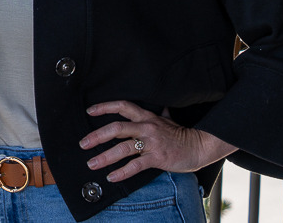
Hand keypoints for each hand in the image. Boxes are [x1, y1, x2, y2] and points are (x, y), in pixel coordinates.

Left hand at [80, 100, 235, 182]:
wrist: (199, 146)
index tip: (90, 111)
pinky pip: (136, 165)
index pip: (123, 106)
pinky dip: (122, 172)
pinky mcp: (157, 158)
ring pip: (123, 148)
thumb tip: (159, 105)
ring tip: (92, 163)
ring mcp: (151, 143)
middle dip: (97, 135)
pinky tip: (112, 176)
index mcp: (147, 117)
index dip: (105, 107)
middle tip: (83, 143)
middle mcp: (147, 127)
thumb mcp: (168, 119)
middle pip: (117, 128)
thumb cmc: (182, 134)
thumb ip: (159, 113)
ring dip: (105, 156)